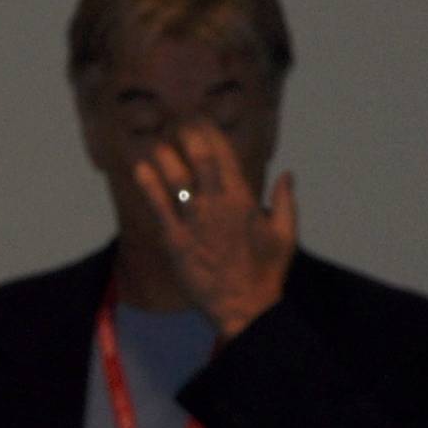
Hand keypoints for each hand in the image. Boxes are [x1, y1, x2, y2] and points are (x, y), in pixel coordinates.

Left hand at [136, 123, 297, 336]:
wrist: (243, 307)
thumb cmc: (266, 272)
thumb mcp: (286, 234)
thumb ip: (285, 201)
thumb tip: (286, 174)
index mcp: (243, 200)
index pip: (224, 154)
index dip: (210, 132)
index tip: (202, 120)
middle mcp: (216, 204)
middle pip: (198, 156)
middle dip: (188, 133)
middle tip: (181, 123)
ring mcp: (193, 221)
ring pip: (173, 176)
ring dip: (165, 154)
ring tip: (160, 144)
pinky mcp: (174, 240)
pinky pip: (156, 205)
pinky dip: (148, 183)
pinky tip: (141, 168)